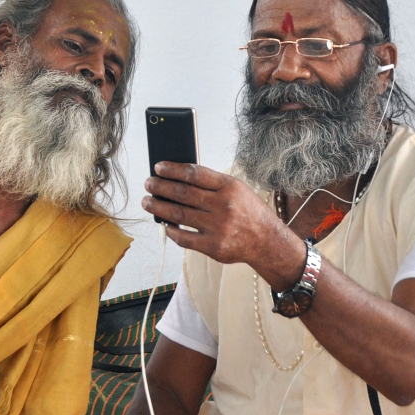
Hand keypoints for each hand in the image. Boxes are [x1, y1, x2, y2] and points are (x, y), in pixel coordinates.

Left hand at [142, 162, 306, 290]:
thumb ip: (212, 184)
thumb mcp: (237, 189)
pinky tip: (165, 224)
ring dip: (159, 208)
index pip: (194, 174)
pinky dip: (171, 230)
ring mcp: (218, 228)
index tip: (158, 168)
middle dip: (160, 187)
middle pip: (182, 193)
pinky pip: (184, 238)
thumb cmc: (249, 212)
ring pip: (179, 215)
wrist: (267, 241)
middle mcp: (224, 206)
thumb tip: (178, 178)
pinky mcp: (213, 247)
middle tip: (149, 184)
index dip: (173, 169)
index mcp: (229, 187)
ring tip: (148, 202)